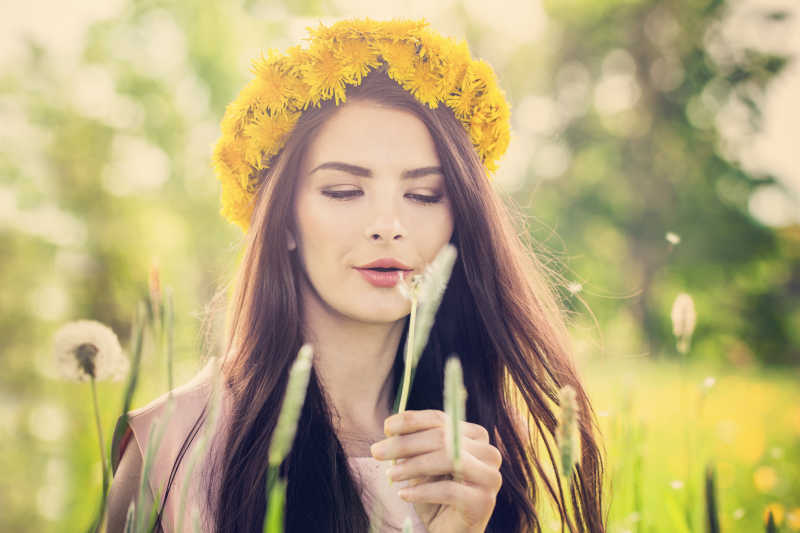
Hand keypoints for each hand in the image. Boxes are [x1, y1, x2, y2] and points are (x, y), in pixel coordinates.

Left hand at [370, 409, 502, 532]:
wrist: (451, 531)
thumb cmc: (435, 494)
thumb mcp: (423, 464)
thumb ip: (414, 444)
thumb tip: (390, 427)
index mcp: (476, 437)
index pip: (441, 420)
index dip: (411, 421)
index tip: (386, 428)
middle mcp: (488, 453)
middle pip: (442, 438)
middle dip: (404, 444)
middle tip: (377, 452)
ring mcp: (489, 476)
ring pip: (447, 459)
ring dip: (412, 466)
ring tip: (390, 475)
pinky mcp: (484, 501)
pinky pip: (448, 490)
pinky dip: (421, 491)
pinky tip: (403, 494)